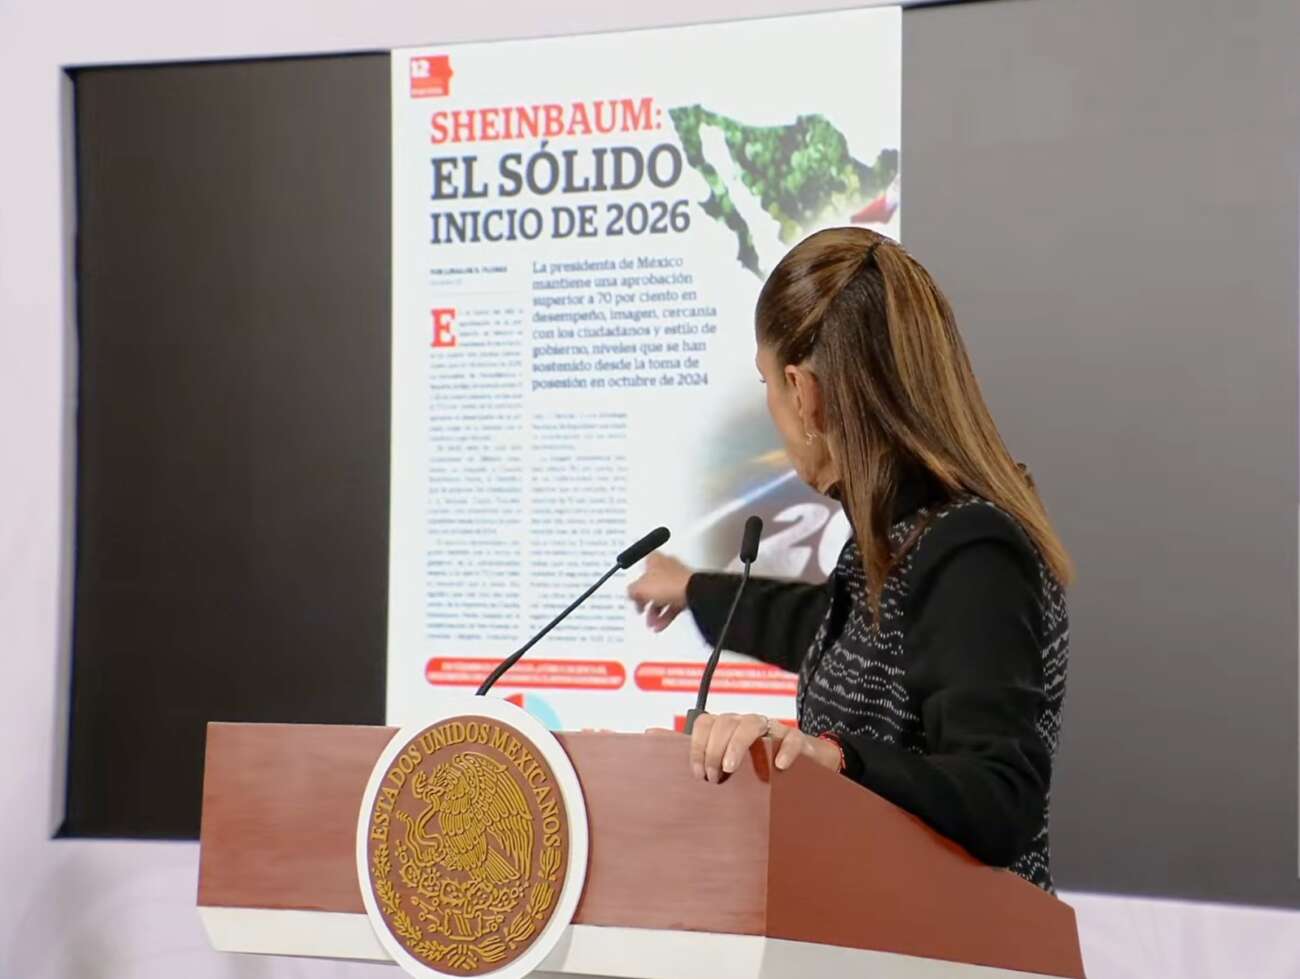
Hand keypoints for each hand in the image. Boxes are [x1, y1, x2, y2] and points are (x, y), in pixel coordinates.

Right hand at [627, 552, 692, 631]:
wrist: (692, 592)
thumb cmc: (670, 583)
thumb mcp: (640, 588)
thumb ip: (631, 590)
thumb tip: (630, 593)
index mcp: (654, 559)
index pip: (641, 568)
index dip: (635, 583)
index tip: (633, 594)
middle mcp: (667, 566)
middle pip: (652, 586)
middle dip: (646, 602)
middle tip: (641, 610)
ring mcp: (678, 580)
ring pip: (663, 597)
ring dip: (655, 612)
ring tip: (651, 623)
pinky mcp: (686, 592)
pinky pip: (673, 604)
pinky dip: (666, 616)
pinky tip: (660, 625)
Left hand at [688, 713, 841, 781]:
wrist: (808, 770)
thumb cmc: (765, 774)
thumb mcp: (738, 775)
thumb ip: (719, 775)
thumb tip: (695, 792)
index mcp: (730, 730)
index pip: (706, 723)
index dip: (697, 746)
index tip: (698, 773)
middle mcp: (748, 725)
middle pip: (725, 722)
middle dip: (714, 749)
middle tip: (714, 778)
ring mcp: (773, 730)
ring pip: (752, 723)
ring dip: (737, 744)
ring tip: (730, 769)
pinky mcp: (797, 739)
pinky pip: (791, 738)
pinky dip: (784, 750)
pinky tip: (779, 766)